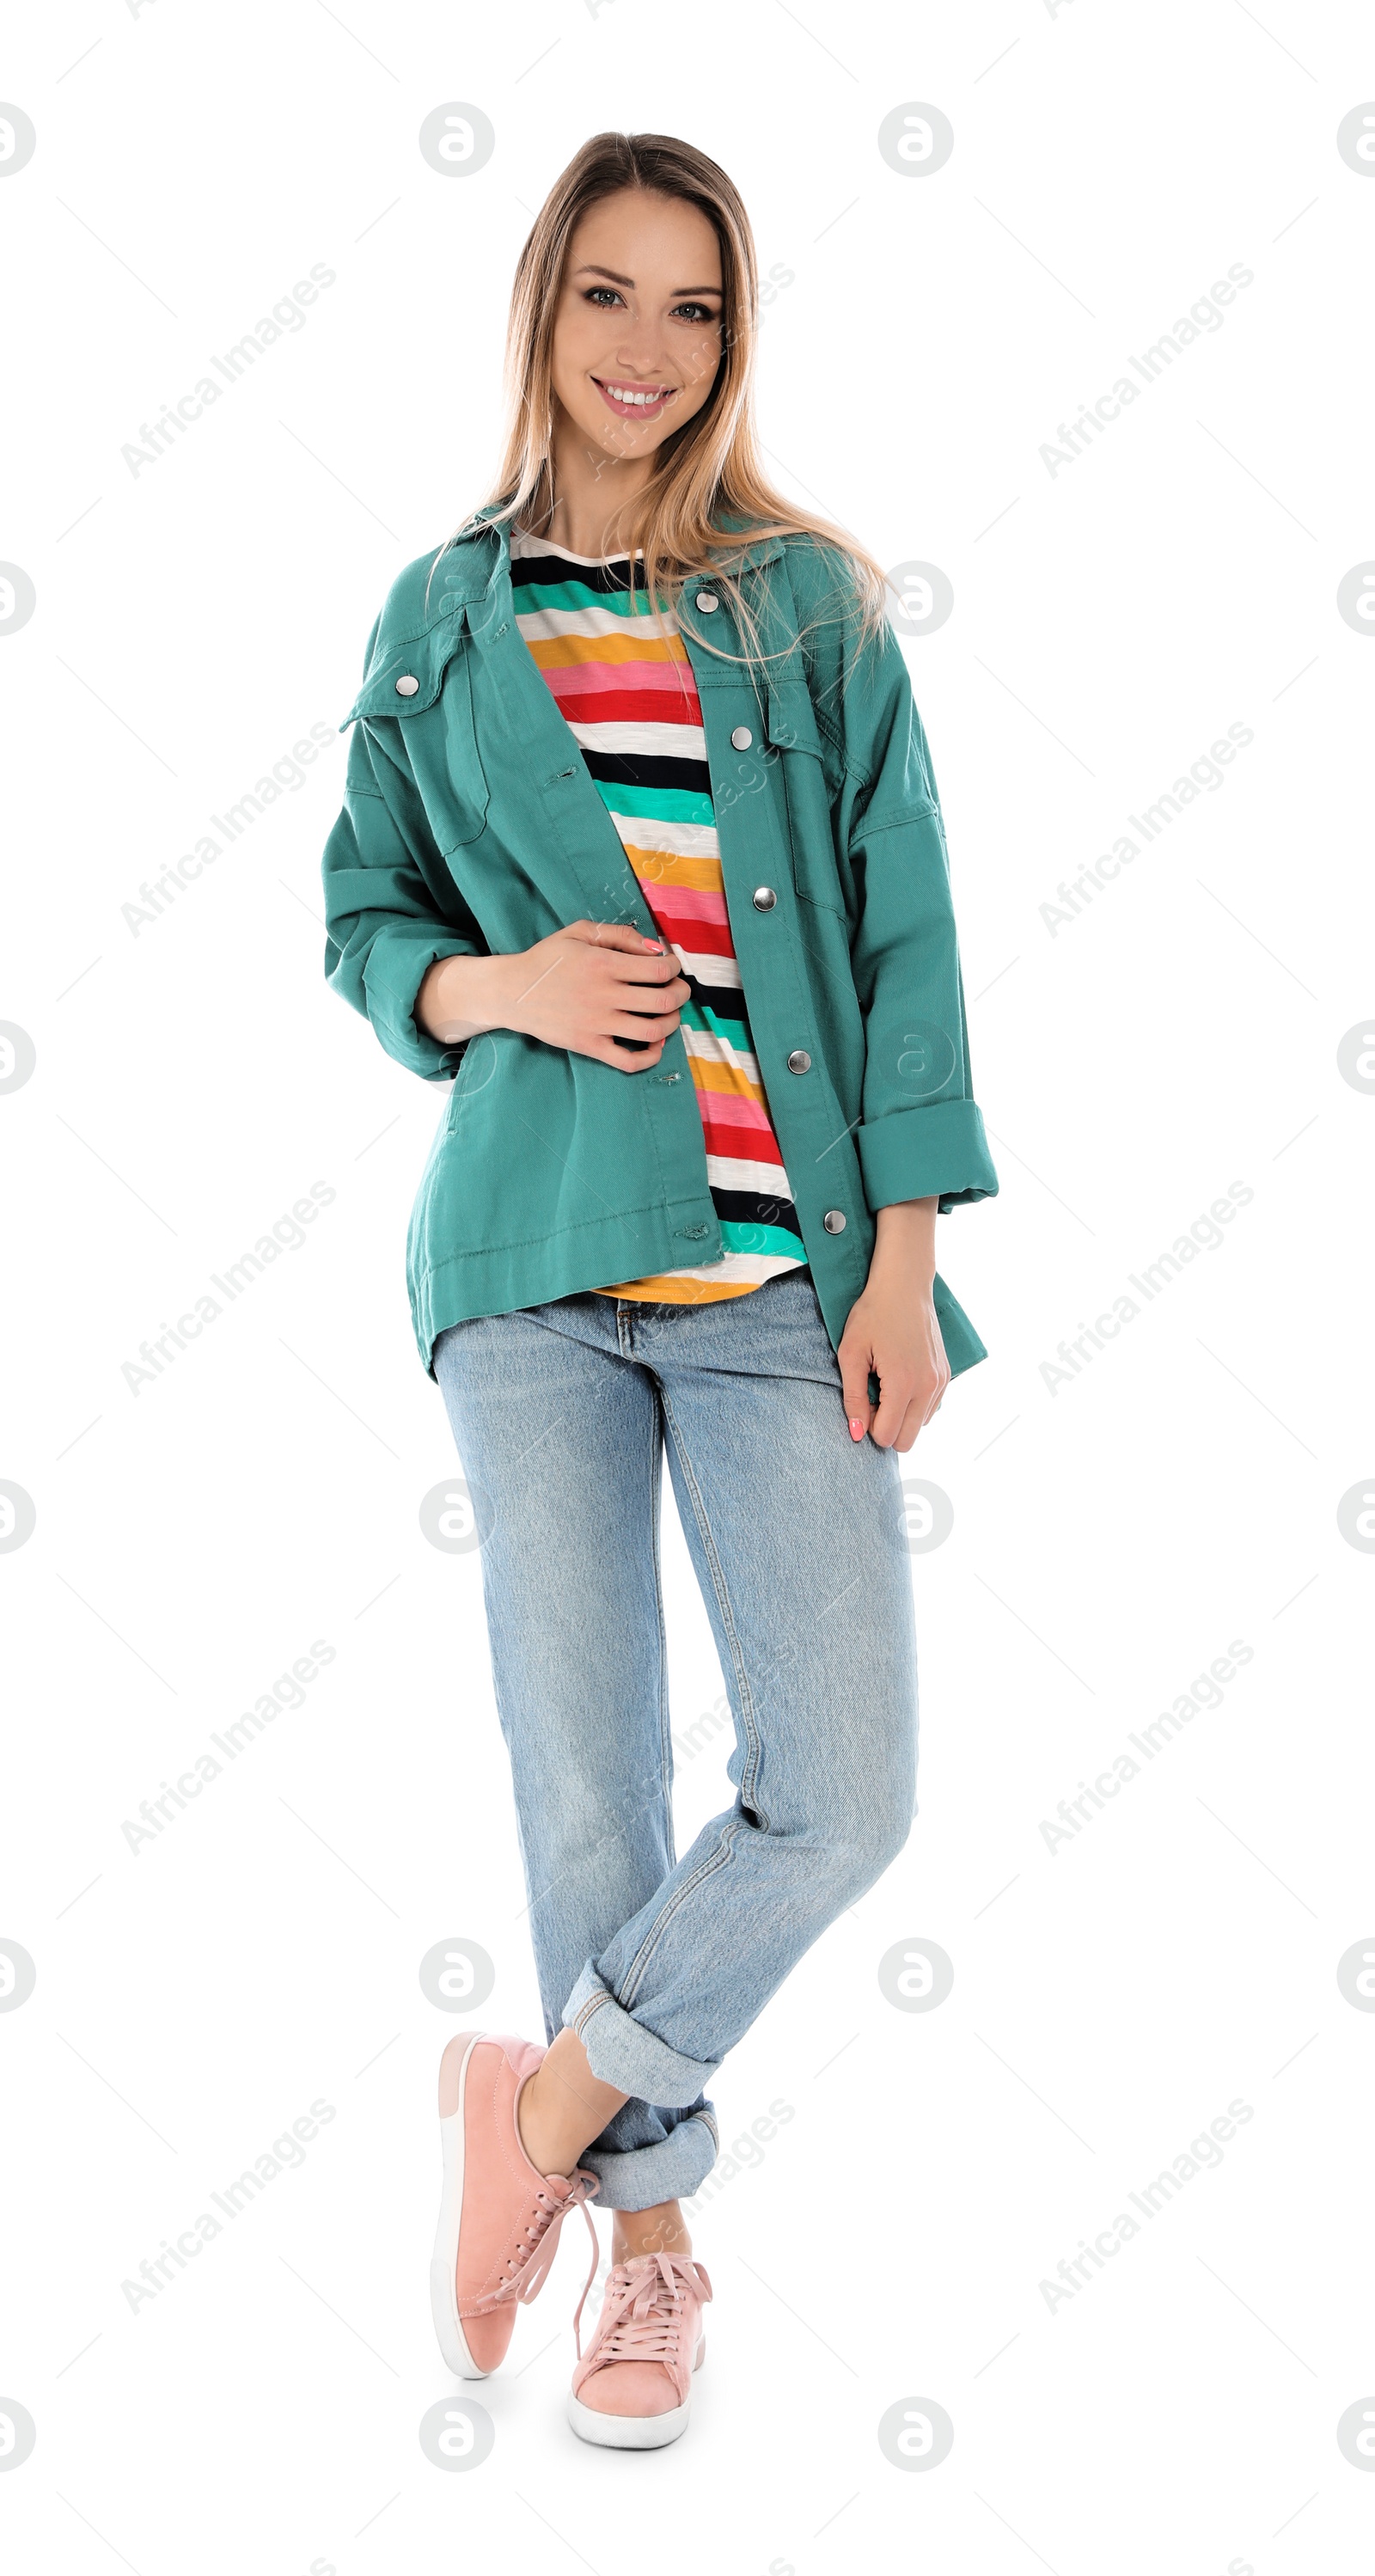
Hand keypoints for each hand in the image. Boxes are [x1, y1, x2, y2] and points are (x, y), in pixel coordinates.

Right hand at [418, 921, 690, 1069]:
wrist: (511, 992)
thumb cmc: (547, 959)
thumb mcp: (579, 932)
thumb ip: (620, 934)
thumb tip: (656, 949)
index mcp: (603, 964)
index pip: (659, 970)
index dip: (675, 968)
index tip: (672, 967)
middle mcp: (604, 995)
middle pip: (663, 1001)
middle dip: (681, 994)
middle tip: (679, 990)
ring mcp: (597, 1024)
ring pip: (653, 1031)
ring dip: (672, 1023)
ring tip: (669, 1015)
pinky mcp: (589, 1046)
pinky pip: (629, 1061)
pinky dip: (650, 1056)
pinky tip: (654, 1044)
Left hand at [837, 1198, 948, 1449]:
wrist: (904, 1285)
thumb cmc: (873, 1315)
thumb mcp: (851, 1353)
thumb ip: (853, 1397)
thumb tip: (856, 1433)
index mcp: (904, 1383)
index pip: (886, 1436)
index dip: (867, 1426)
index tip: (861, 1400)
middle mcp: (928, 1387)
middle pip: (907, 1441)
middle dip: (885, 1427)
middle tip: (872, 1396)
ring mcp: (941, 1382)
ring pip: (919, 1426)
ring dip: (900, 1415)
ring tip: (886, 1384)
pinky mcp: (946, 1376)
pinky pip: (929, 1409)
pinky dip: (913, 1404)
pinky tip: (901, 1378)